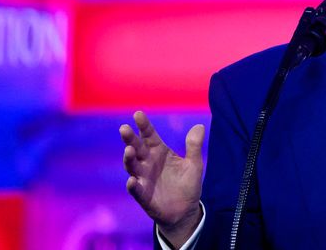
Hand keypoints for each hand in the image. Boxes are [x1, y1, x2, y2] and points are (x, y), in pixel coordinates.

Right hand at [120, 111, 204, 246]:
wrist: (185, 210)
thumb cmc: (187, 184)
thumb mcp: (194, 164)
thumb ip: (194, 146)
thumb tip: (200, 126)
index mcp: (159, 152)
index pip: (149, 135)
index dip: (144, 125)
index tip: (138, 114)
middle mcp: (148, 163)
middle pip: (137, 148)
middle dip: (130, 139)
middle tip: (124, 128)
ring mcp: (144, 179)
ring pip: (132, 166)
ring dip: (129, 159)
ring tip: (129, 150)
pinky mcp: (143, 195)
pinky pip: (136, 190)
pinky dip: (133, 185)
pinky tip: (131, 180)